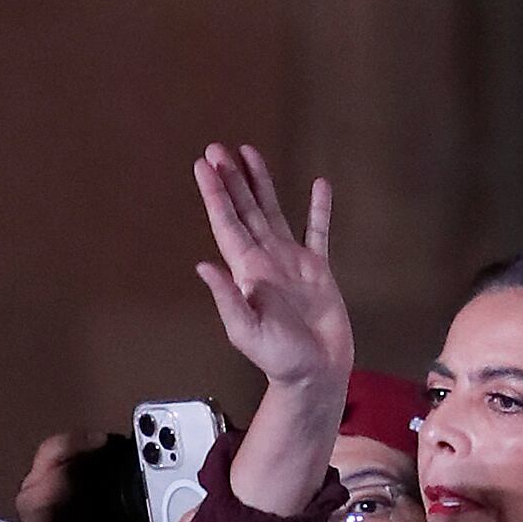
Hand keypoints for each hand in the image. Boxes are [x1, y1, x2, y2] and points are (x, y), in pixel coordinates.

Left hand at [193, 144, 350, 396]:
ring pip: (273, 212)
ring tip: (249, 154)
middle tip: (217, 149)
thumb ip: (227, 298)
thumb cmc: (279, 358)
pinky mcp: (318, 270)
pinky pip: (318, 232)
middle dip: (231, 180)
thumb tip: (204, 266)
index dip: (216, 195)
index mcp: (247, 272)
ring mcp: (291, 263)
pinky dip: (318, 209)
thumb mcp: (246, 331)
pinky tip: (318, 186)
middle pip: (245, 211)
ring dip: (261, 184)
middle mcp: (265, 261)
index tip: (204, 166)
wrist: (315, 372)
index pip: (227, 224)